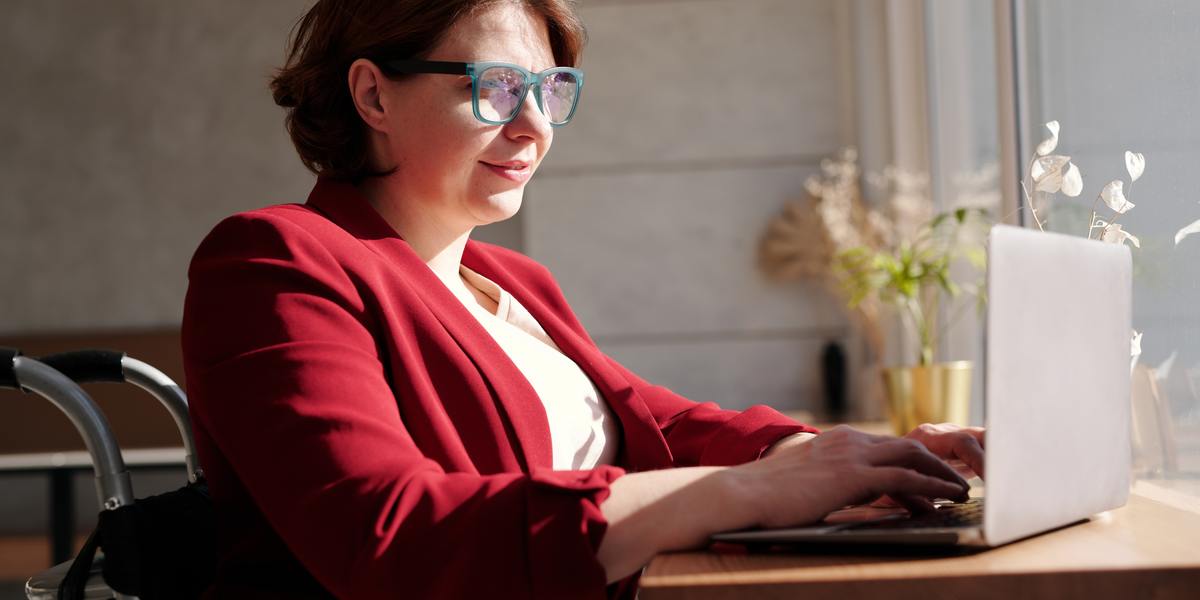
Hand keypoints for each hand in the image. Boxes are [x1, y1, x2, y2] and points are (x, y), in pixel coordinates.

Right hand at [726, 425, 969, 528]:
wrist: (741, 493)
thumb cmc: (766, 495)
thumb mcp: (805, 481)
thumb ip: (828, 482)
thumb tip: (838, 498)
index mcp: (836, 440)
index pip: (886, 445)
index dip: (913, 459)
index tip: (930, 475)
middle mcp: (848, 440)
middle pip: (907, 443)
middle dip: (936, 460)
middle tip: (957, 478)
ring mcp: (851, 455)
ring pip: (912, 456)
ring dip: (940, 472)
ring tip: (959, 489)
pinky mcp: (853, 476)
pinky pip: (903, 478)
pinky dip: (929, 487)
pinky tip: (943, 498)